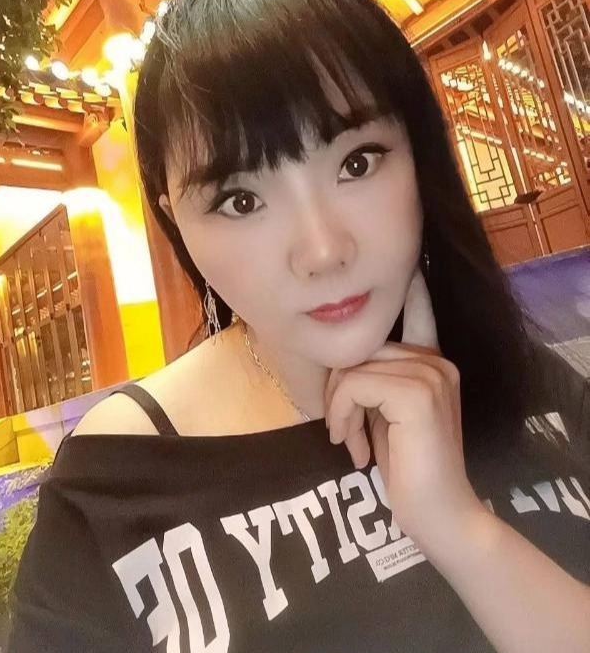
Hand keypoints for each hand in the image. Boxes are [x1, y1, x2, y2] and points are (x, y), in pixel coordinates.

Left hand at [324, 268, 482, 546]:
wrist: (440, 514)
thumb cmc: (410, 470)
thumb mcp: (387, 417)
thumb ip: (376, 383)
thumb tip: (342, 364)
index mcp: (434, 364)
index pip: (419, 314)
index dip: (412, 288)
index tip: (410, 264)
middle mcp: (438, 360)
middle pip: (360, 346)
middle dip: (339, 389)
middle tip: (344, 432)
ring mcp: (431, 373)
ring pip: (352, 366)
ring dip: (338, 408)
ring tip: (350, 442)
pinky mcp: (417, 392)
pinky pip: (353, 385)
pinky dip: (341, 415)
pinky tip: (354, 447)